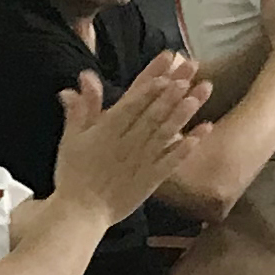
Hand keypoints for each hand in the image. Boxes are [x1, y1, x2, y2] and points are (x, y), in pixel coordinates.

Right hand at [56, 50, 207, 217]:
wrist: (81, 212)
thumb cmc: (73, 174)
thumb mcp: (71, 138)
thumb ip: (82, 108)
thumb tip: (84, 78)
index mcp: (108, 128)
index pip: (134, 98)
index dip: (152, 78)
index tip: (167, 61)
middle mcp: (128, 141)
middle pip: (154, 109)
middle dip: (174, 86)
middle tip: (192, 66)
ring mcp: (142, 160)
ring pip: (166, 131)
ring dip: (184, 111)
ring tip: (200, 92)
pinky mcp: (151, 178)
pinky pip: (172, 160)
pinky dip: (187, 145)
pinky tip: (203, 131)